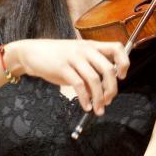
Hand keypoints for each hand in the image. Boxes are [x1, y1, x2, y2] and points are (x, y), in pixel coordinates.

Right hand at [16, 38, 130, 114]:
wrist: (31, 52)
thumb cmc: (56, 58)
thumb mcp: (77, 60)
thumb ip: (90, 73)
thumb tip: (102, 93)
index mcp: (92, 46)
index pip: (117, 48)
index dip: (124, 62)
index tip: (122, 76)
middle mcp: (85, 50)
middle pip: (109, 69)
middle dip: (112, 88)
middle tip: (109, 100)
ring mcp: (74, 57)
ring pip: (95, 79)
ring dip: (99, 98)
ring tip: (98, 109)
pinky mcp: (62, 67)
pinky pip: (79, 85)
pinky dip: (85, 99)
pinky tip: (86, 106)